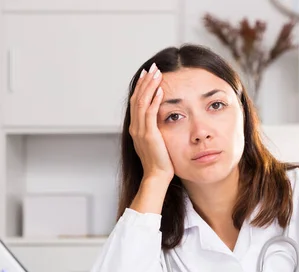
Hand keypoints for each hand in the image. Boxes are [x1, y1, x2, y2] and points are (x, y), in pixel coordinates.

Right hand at [129, 62, 173, 181]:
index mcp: (136, 128)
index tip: (148, 74)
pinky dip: (154, 100)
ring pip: (142, 102)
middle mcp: (135, 127)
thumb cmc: (160, 162)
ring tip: (157, 73)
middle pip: (137, 98)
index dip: (142, 87)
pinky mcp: (148, 135)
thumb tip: (163, 120)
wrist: (156, 177)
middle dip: (145, 81)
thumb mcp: (156, 142)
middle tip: (152, 67)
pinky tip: (160, 90)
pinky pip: (149, 113)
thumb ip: (156, 130)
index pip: (137, 102)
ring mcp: (140, 131)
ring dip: (149, 86)